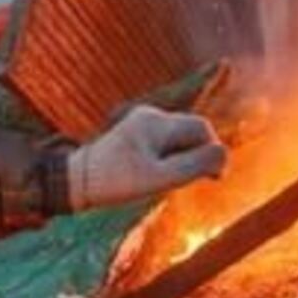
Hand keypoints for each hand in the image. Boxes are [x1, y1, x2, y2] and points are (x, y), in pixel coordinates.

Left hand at [65, 106, 225, 210]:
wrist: (75, 182)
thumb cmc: (116, 182)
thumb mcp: (160, 178)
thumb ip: (195, 165)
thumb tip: (223, 153)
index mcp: (157, 122)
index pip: (202, 129)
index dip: (212, 152)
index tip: (211, 179)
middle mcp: (150, 115)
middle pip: (191, 130)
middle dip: (195, 155)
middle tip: (185, 182)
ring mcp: (140, 121)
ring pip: (178, 137)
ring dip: (181, 158)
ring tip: (164, 180)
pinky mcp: (134, 132)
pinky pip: (163, 141)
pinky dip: (167, 158)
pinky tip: (154, 174)